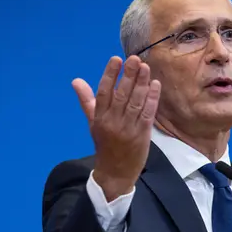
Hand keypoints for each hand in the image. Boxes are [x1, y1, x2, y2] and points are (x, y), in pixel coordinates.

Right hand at [73, 55, 160, 200]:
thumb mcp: (93, 123)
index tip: (116, 59)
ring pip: (135, 102)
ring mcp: (128, 129)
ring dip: (141, 84)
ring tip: (145, 67)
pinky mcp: (142, 135)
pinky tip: (155, 85)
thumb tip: (76, 81)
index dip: (110, 75)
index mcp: (99, 118)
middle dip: (128, 75)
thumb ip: (87, 100)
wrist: (115, 173)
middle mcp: (112, 122)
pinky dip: (151, 99)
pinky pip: (147, 114)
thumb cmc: (105, 145)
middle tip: (134, 58)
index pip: (103, 92)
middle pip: (121, 95)